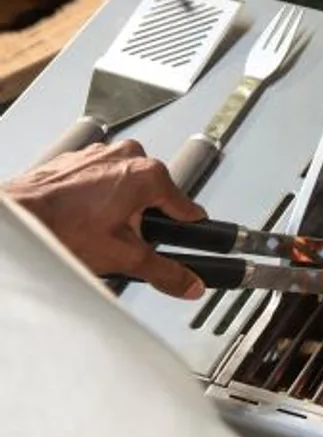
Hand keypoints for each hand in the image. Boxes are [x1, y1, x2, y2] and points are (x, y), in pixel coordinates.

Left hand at [2, 140, 207, 298]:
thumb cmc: (60, 227)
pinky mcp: (79, 158)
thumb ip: (166, 272)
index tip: (188, 242)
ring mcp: (102, 153)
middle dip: (146, 221)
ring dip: (122, 208)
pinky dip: (99, 197)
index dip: (187, 231)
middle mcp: (128, 156)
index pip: (186, 207)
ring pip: (128, 186)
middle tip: (128, 243)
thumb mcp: (124, 258)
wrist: (18, 218)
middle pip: (155, 196)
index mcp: (148, 175)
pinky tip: (85, 219)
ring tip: (102, 231)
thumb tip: (190, 283)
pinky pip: (103, 178)